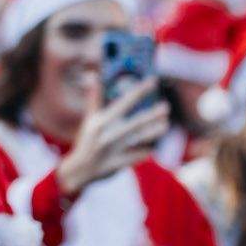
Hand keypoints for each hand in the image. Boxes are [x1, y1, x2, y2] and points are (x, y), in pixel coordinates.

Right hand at [56, 80, 169, 196]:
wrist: (80, 170)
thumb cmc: (87, 141)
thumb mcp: (89, 120)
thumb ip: (94, 98)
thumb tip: (93, 76)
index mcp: (101, 121)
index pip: (124, 103)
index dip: (139, 91)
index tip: (153, 81)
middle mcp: (107, 134)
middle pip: (135, 122)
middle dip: (151, 115)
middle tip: (166, 106)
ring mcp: (114, 150)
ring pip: (139, 139)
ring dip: (153, 131)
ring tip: (165, 124)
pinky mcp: (119, 163)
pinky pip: (138, 155)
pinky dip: (146, 150)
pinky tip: (153, 146)